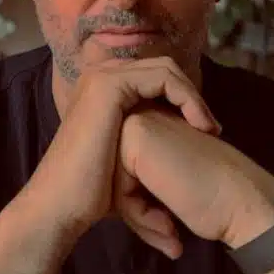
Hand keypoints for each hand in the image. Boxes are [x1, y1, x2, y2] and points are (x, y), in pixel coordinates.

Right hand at [22, 57, 220, 242]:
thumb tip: (176, 139)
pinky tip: (199, 125)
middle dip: (190, 95)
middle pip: (162, 68)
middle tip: (211, 128)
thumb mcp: (124, 157)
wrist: (62, 205)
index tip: (205, 131)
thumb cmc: (91, 192)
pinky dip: (187, 98)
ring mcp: (102, 77)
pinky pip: (163, 77)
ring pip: (166, 69)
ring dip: (193, 97)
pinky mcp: (109, 84)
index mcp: (102, 90)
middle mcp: (100, 76)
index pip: (154, 76)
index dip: (182, 98)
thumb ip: (144, 141)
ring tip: (209, 129)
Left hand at [119, 106, 273, 253]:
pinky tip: (168, 226)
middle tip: (168, 231)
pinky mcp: (136, 137)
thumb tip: (115, 197)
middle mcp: (144, 116)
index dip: (143, 203)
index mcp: (154, 123)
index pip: (125, 170)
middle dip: (138, 211)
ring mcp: (138, 122)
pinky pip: (117, 187)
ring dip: (140, 216)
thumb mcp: (169, 180)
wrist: (242, 202)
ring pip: (114, 182)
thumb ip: (144, 175)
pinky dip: (139, 214)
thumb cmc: (213, 198)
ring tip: (169, 232)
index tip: (169, 222)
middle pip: (117, 175)